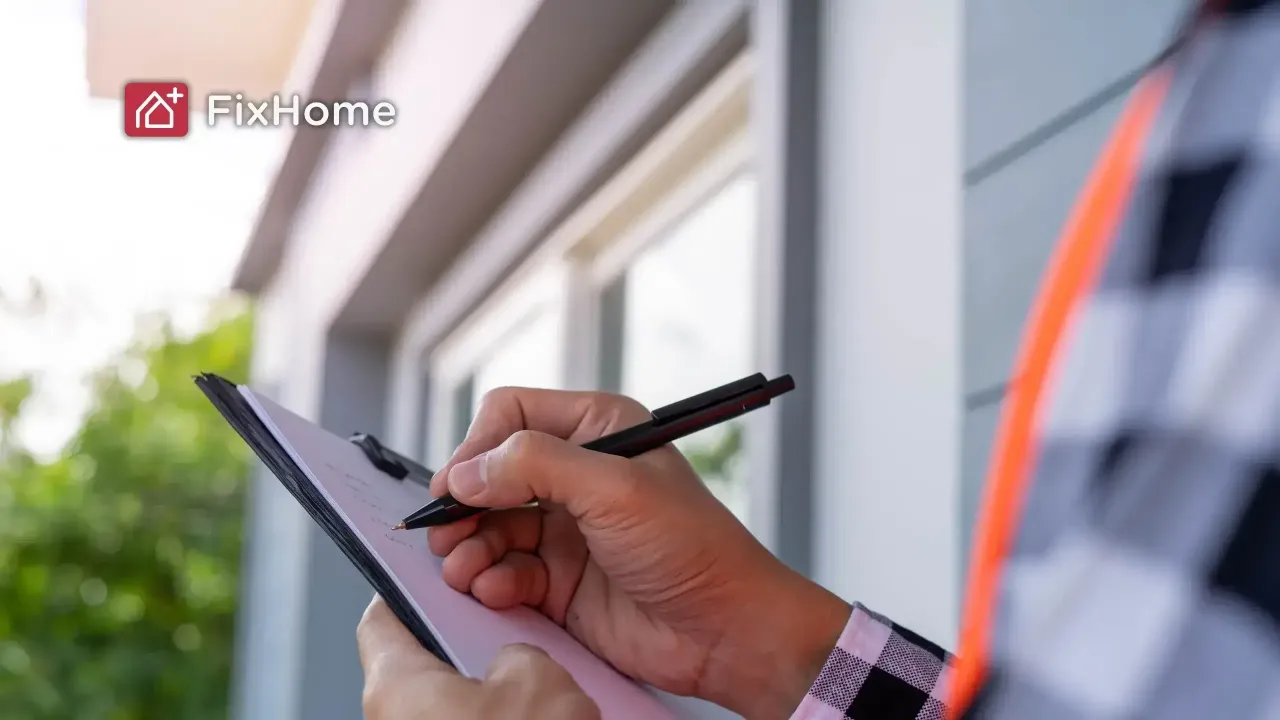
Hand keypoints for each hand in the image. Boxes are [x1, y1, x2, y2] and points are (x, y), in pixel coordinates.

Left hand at [358, 594, 599, 718]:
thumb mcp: (538, 676)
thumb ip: (514, 651)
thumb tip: (512, 663)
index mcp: (394, 684)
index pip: (380, 619)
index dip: (408, 592)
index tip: (429, 579)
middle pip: (420, 667)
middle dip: (467, 650)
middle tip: (506, 636)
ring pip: (448, 709)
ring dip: (489, 697)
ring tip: (536, 690)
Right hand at [426, 387, 849, 718]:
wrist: (725, 631)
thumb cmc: (693, 548)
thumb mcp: (615, 489)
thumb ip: (536, 466)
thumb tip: (466, 471)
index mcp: (597, 429)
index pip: (511, 415)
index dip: (477, 447)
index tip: (456, 484)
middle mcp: (576, 474)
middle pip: (489, 473)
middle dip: (462, 503)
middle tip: (445, 530)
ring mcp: (565, 529)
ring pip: (488, 526)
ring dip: (467, 547)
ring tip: (463, 568)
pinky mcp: (558, 580)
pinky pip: (502, 572)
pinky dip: (489, 581)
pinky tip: (495, 591)